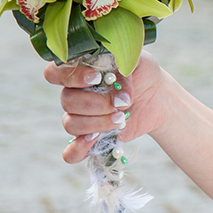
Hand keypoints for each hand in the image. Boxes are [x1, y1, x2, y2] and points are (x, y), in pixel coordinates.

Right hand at [43, 50, 165, 162]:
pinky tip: (95, 139)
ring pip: (70, 123)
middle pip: (66, 101)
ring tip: (121, 117)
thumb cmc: (142, 73)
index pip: (54, 72)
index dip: (71, 76)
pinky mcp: (90, 139)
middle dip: (97, 103)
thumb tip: (111, 77)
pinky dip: (78, 149)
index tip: (96, 78)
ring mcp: (80, 118)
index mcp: (80, 71)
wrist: (158, 98)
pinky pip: (71, 152)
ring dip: (97, 122)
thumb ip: (121, 61)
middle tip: (122, 102)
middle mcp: (75, 94)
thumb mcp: (136, 60)